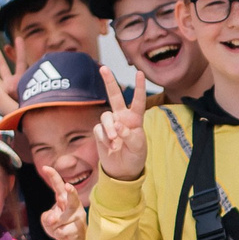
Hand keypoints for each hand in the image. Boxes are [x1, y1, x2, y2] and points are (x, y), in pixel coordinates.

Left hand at [39, 165, 86, 239]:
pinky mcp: (78, 229)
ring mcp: (78, 217)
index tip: (45, 167)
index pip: (58, 186)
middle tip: (68, 186)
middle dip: (71, 192)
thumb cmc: (60, 227)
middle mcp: (74, 206)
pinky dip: (57, 234)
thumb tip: (54, 219)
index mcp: (64, 199)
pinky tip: (64, 235)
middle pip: (72, 198)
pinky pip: (61, 231)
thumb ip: (46, 217)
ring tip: (58, 228)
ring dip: (53, 226)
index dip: (53, 176)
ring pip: (59, 220)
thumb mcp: (47, 221)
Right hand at [93, 64, 148, 180]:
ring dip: (109, 128)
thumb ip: (130, 136)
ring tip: (116, 141)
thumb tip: (117, 125)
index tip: (140, 72)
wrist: (122, 171)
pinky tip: (110, 147)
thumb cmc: (135, 157)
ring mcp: (110, 124)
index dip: (139, 87)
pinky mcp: (100, 133)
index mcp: (135, 119)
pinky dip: (104, 138)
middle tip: (103, 68)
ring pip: (105, 117)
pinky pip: (99, 130)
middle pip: (114, 96)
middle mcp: (122, 118)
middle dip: (109, 81)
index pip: (138, 101)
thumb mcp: (138, 148)